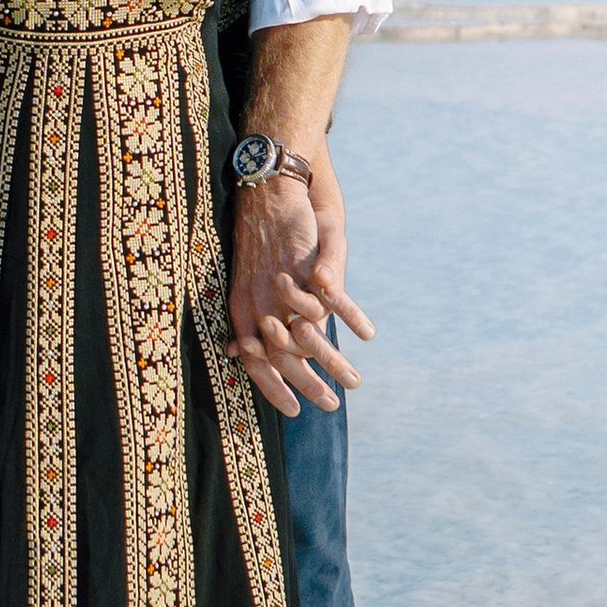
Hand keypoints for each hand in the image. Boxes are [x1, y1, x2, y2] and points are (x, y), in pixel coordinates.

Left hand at [228, 147, 372, 418]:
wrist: (265, 193)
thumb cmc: (257, 243)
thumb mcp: (245, 284)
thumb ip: (248, 319)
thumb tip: (238, 353)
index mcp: (241, 309)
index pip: (254, 362)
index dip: (273, 389)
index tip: (293, 413)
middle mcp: (258, 301)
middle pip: (285, 356)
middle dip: (310, 385)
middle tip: (333, 406)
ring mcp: (282, 285)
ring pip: (310, 334)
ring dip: (336, 360)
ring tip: (355, 380)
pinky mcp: (306, 265)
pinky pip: (332, 298)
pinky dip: (351, 316)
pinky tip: (368, 333)